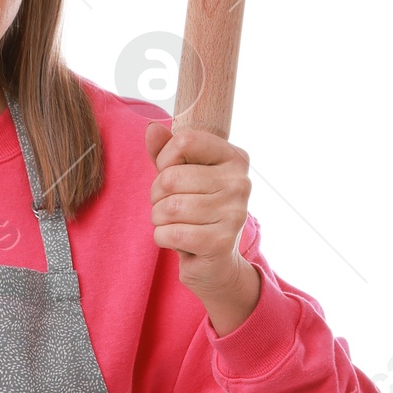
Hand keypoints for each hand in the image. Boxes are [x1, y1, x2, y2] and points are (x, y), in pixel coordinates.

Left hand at [145, 120, 261, 334]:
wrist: (216, 263)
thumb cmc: (196, 213)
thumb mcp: (181, 178)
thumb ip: (166, 153)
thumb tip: (152, 128)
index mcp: (234, 158)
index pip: (185, 140)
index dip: (165, 160)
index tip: (169, 176)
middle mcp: (240, 182)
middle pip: (171, 178)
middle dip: (157, 196)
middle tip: (168, 208)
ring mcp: (234, 213)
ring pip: (168, 208)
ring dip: (159, 219)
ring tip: (174, 224)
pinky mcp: (220, 242)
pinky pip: (170, 234)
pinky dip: (162, 238)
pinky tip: (175, 241)